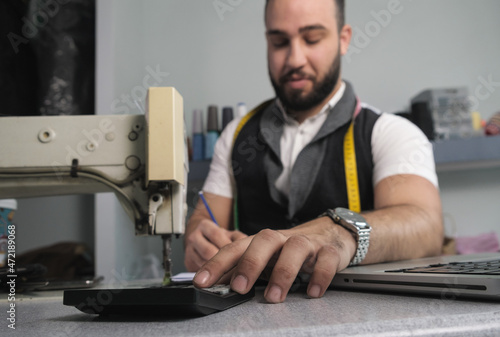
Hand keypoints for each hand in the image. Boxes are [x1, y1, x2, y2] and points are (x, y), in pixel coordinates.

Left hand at [193, 217, 356, 302]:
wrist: (330, 233)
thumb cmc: (290, 250)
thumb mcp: (265, 258)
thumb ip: (242, 270)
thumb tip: (214, 286)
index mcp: (262, 242)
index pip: (236, 248)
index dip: (217, 264)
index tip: (201, 281)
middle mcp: (282, 239)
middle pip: (264, 240)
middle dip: (250, 263)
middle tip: (239, 287)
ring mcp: (306, 243)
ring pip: (295, 248)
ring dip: (283, 272)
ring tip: (274, 297)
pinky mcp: (329, 251)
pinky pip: (326, 260)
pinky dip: (320, 275)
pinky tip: (313, 292)